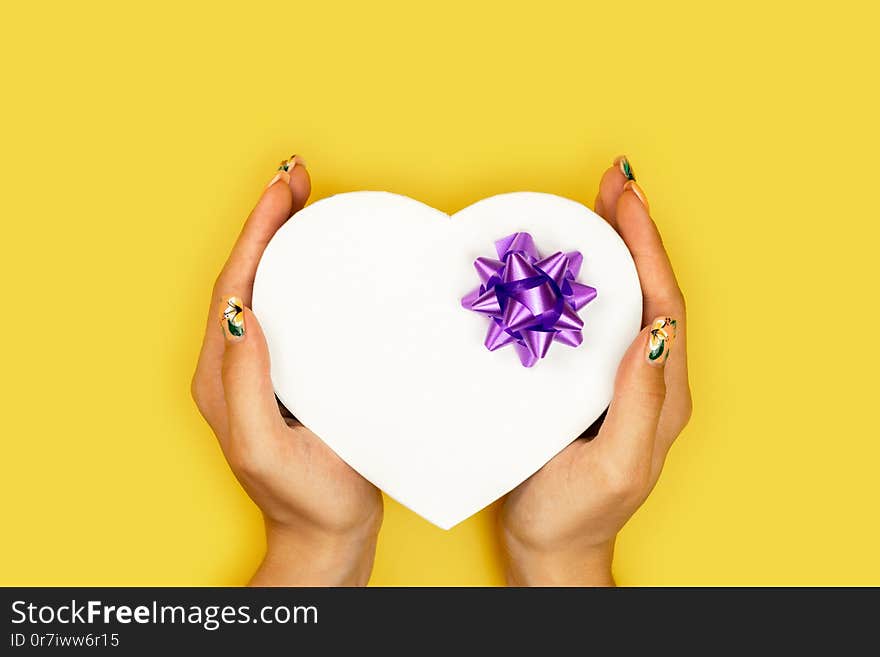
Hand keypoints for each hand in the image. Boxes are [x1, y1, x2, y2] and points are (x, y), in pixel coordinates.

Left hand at [191, 156, 382, 585]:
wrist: (327, 532)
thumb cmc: (302, 496)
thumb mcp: (263, 445)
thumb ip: (245, 381)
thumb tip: (240, 309)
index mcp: (222, 374)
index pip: (234, 283)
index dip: (256, 230)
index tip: (284, 186)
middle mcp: (236, 363)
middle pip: (247, 273)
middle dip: (269, 219)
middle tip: (298, 175)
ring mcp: (265, 366)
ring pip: (269, 286)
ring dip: (285, 239)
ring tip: (309, 200)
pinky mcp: (293, 373)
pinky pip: (295, 310)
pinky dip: (306, 273)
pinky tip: (329, 260)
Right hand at [501, 157, 691, 585]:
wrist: (549, 545)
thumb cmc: (577, 514)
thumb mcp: (616, 467)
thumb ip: (641, 404)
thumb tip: (655, 331)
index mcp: (662, 393)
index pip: (664, 302)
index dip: (648, 247)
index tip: (627, 198)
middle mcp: (645, 377)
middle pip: (647, 288)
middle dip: (633, 231)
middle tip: (613, 181)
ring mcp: (614, 378)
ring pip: (620, 298)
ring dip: (610, 248)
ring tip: (592, 204)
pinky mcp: (583, 381)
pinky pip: (588, 320)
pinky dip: (579, 281)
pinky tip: (559, 262)